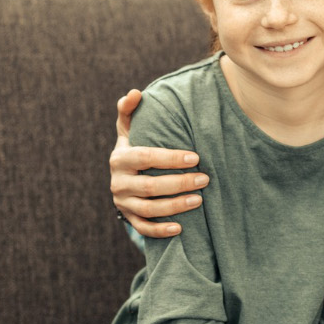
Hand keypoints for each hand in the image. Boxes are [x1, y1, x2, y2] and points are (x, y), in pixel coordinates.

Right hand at [109, 88, 207, 237]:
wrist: (123, 173)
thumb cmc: (134, 145)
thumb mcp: (129, 127)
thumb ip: (130, 109)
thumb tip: (135, 93)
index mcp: (119, 158)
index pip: (144, 157)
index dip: (169, 158)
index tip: (195, 157)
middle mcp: (117, 182)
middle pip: (148, 186)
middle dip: (179, 183)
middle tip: (205, 179)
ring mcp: (122, 202)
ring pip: (148, 209)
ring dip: (175, 206)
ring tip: (199, 200)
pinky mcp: (128, 217)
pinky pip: (143, 228)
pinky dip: (160, 230)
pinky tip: (181, 228)